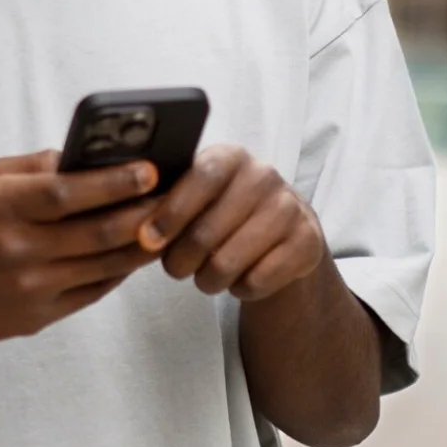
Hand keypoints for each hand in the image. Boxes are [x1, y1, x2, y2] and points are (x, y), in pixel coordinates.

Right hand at [0, 151, 162, 343]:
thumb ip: (36, 167)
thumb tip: (91, 156)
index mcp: (2, 208)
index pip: (67, 193)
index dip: (113, 182)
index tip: (150, 170)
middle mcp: (17, 250)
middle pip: (97, 233)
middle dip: (144, 212)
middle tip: (177, 195)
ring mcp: (29, 288)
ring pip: (105, 266)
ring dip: (143, 245)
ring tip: (169, 223)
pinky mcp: (37, 317)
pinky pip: (93, 292)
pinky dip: (120, 271)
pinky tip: (136, 252)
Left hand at [136, 145, 324, 300]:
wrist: (283, 234)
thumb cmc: (223, 214)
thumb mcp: (197, 198)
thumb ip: (167, 204)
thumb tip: (139, 232)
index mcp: (230, 157)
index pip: (200, 178)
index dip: (171, 211)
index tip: (148, 238)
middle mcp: (263, 175)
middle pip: (207, 230)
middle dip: (180, 260)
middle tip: (175, 269)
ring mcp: (290, 208)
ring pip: (228, 262)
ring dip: (207, 280)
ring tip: (205, 277)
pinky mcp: (308, 243)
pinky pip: (258, 280)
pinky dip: (241, 289)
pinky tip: (240, 279)